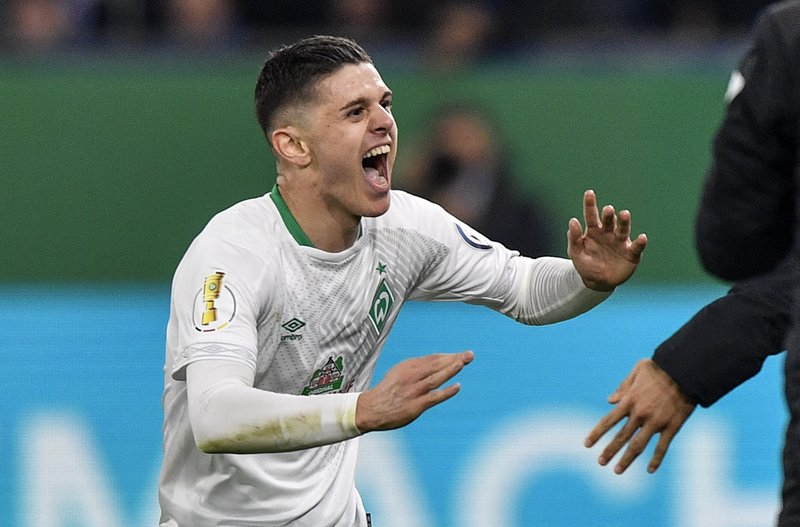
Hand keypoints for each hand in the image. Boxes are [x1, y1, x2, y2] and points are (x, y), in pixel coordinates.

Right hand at [355, 351, 473, 431]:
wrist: (370, 409)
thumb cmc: (387, 391)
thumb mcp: (398, 373)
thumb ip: (417, 369)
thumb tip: (438, 363)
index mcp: (407, 367)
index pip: (432, 358)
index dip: (447, 356)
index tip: (459, 355)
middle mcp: (411, 376)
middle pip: (436, 364)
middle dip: (454, 358)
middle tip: (470, 354)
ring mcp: (413, 391)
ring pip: (435, 377)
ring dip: (450, 369)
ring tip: (463, 363)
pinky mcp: (415, 405)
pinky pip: (434, 397)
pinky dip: (446, 391)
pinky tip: (457, 386)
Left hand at [568, 190, 647, 290]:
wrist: (598, 282)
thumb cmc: (586, 265)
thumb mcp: (576, 253)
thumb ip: (574, 238)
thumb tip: (573, 220)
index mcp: (593, 231)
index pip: (591, 215)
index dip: (590, 204)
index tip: (589, 192)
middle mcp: (608, 233)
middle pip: (609, 220)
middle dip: (609, 214)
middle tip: (608, 209)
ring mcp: (620, 242)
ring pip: (623, 229)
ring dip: (624, 222)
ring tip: (624, 214)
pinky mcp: (631, 253)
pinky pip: (636, 247)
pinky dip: (640, 243)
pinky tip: (642, 238)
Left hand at [584, 359, 695, 473]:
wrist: (686, 371)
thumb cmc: (661, 368)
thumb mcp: (637, 371)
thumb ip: (623, 387)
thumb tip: (610, 401)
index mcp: (629, 400)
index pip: (608, 421)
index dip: (596, 434)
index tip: (587, 444)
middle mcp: (640, 414)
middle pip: (621, 437)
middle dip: (609, 451)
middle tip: (600, 463)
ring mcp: (656, 422)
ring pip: (638, 445)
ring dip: (627, 459)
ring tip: (617, 471)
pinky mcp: (672, 426)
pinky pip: (662, 447)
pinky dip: (656, 459)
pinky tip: (650, 470)